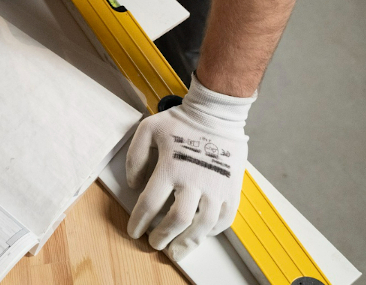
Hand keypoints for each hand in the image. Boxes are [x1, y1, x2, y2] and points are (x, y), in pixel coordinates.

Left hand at [125, 76, 255, 260]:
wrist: (216, 115)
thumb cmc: (180, 121)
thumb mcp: (147, 129)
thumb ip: (135, 157)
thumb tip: (134, 185)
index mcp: (170, 168)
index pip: (149, 204)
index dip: (139, 221)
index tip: (134, 231)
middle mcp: (193, 181)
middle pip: (176, 220)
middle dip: (162, 236)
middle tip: (154, 243)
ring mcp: (215, 188)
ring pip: (202, 226)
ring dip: (187, 242)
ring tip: (176, 250)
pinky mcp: (231, 190)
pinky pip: (223, 219)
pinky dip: (211, 232)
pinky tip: (200, 234)